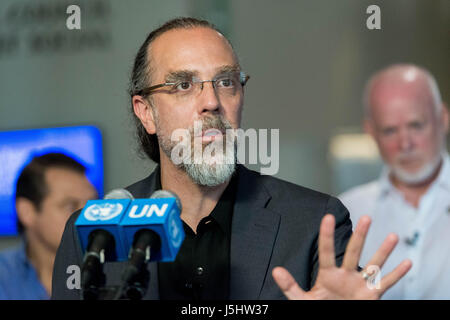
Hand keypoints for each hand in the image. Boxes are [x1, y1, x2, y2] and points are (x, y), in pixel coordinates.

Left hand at [272, 214, 411, 299]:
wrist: (331, 317)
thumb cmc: (319, 307)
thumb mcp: (301, 299)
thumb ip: (290, 286)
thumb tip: (275, 271)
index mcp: (328, 274)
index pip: (326, 251)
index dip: (326, 235)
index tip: (327, 217)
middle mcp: (346, 275)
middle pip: (354, 252)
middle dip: (360, 236)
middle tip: (366, 218)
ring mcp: (360, 284)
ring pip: (374, 265)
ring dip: (383, 252)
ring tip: (393, 236)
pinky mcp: (371, 296)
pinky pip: (386, 284)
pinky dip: (397, 275)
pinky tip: (407, 263)